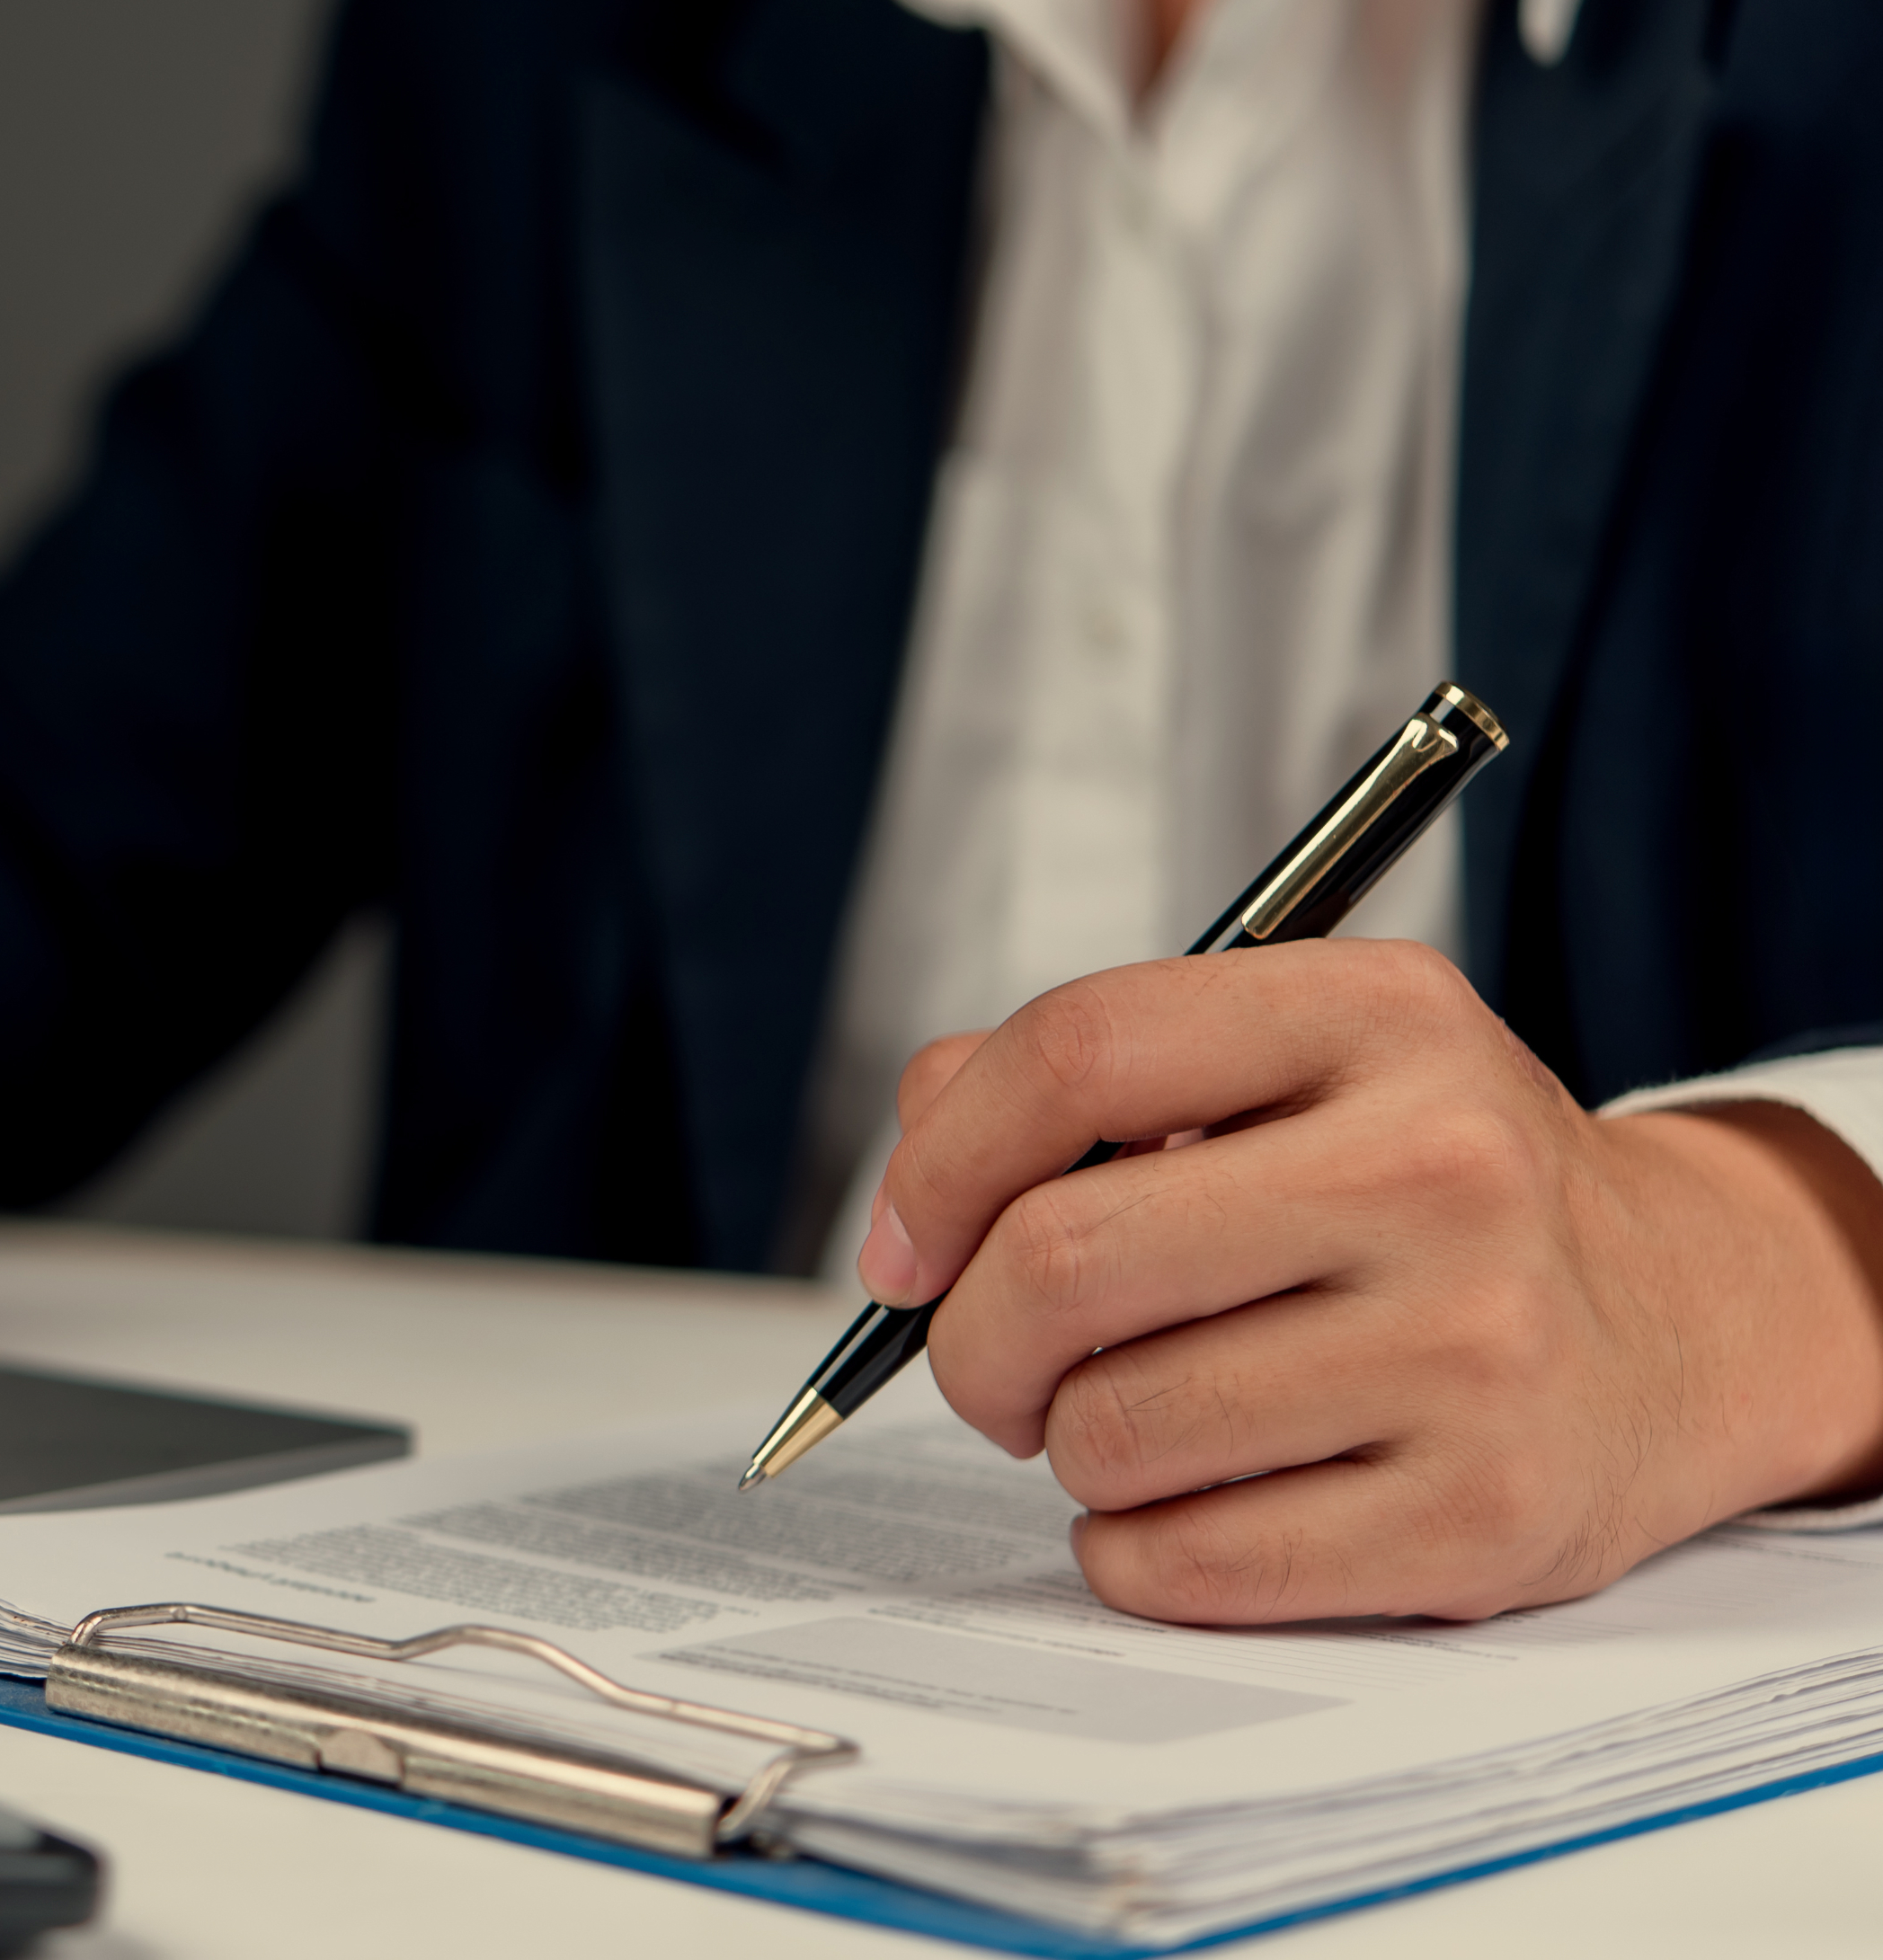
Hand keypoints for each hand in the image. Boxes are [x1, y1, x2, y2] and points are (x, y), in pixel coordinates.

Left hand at [861, 940, 1882, 1623]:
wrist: (1676, 1323)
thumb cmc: (1419, 1190)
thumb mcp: (1288, 1064)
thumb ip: (1077, 1083)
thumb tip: (912, 1190)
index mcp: (1377, 1019)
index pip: (1078, 1053)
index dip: (940, 1161)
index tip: (904, 1244)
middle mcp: (1442, 1170)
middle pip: (1064, 1258)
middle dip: (971, 1336)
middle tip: (994, 1362)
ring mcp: (1477, 1351)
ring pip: (1109, 1427)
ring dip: (1068, 1444)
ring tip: (1137, 1416)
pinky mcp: (1480, 1520)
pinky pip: (1186, 1561)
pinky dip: (1133, 1549)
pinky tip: (1192, 1500)